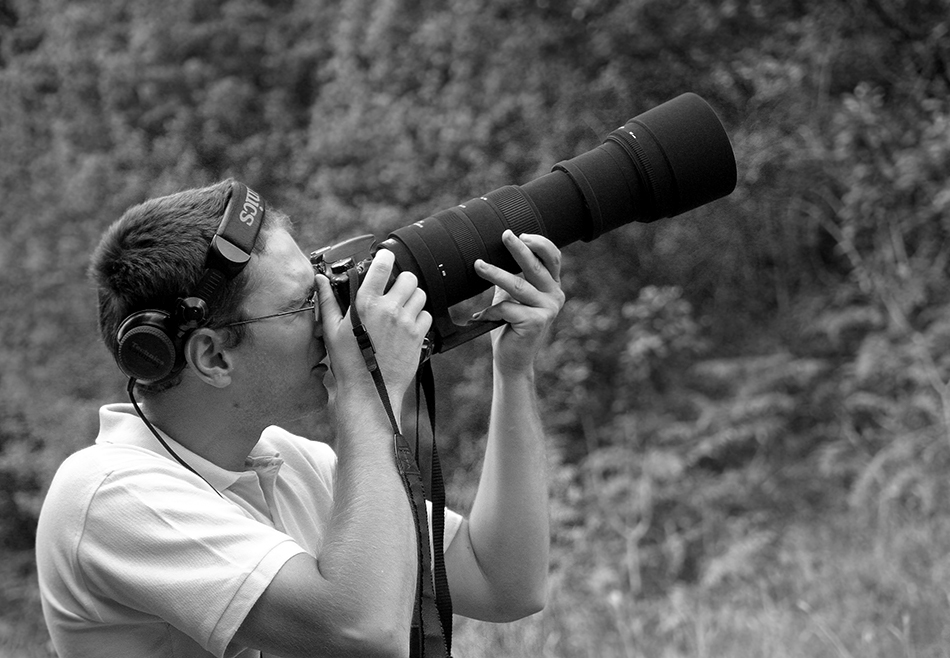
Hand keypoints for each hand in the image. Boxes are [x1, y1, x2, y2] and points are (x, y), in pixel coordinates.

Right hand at [317, 249, 430, 404]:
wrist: (369, 391)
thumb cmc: (347, 362)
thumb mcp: (331, 330)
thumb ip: (328, 301)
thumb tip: (320, 280)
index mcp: (366, 303)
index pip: (383, 265)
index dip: (386, 257)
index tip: (386, 257)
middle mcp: (388, 309)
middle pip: (409, 278)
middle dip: (402, 282)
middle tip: (394, 291)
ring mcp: (406, 323)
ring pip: (421, 295)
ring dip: (412, 299)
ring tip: (401, 310)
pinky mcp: (418, 336)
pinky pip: (427, 315)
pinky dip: (420, 318)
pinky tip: (407, 326)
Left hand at [472, 231, 564, 374]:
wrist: (511, 360)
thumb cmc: (509, 327)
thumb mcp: (511, 297)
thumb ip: (511, 277)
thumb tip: (493, 252)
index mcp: (551, 286)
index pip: (552, 257)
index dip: (539, 243)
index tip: (520, 233)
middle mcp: (554, 296)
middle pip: (536, 266)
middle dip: (518, 249)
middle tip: (504, 235)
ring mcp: (547, 309)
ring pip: (517, 285)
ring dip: (494, 274)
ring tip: (478, 265)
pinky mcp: (537, 322)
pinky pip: (507, 307)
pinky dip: (489, 311)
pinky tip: (480, 318)